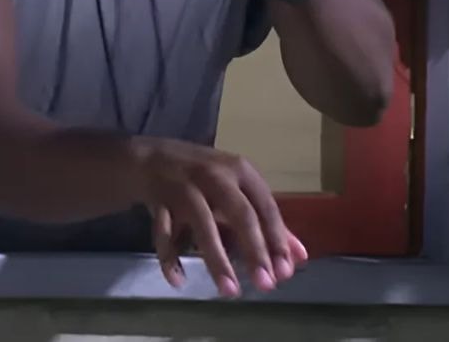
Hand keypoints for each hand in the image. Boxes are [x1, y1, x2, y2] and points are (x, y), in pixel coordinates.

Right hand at [130, 136, 309, 295]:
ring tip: (230, 291)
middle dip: (255, 251)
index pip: (266, 207)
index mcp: (239, 171)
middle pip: (240, 214)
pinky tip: (178, 280)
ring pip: (203, 225)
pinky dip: (169, 258)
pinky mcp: (158, 199)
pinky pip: (164, 233)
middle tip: (266, 285)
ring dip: (217, 260)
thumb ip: (266, 221)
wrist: (149, 158)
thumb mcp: (236, 189)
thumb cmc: (202, 176)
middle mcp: (215, 175)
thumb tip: (299, 256)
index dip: (277, 239)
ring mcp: (185, 186)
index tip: (286, 271)